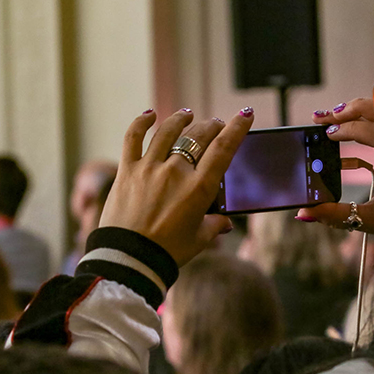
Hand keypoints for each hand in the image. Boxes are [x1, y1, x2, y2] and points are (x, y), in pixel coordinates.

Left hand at [100, 107, 254, 266]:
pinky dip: (142, 123)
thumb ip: (215, 225)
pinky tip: (150, 115)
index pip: (223, 149)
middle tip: (217, 125)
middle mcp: (176, 171)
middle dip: (212, 126)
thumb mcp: (199, 239)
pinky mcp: (128, 171)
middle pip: (198, 136)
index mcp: (199, 188)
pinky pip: (133, 138)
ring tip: (187, 114)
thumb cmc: (168, 252)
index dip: (237, 128)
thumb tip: (225, 222)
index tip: (245, 114)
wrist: (130, 259)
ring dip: (181, 120)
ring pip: (168, 132)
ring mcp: (150, 168)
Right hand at [299, 98, 373, 241]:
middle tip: (322, 118)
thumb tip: (305, 212)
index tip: (328, 133)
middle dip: (350, 111)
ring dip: (357, 112)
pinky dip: (367, 121)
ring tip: (332, 119)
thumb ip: (337, 216)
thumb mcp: (373, 223)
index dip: (351, 130)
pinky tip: (349, 129)